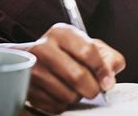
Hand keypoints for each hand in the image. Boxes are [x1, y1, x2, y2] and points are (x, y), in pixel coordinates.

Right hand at [0, 23, 125, 113]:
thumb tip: (109, 78)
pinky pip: (55, 105)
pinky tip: (62, 93)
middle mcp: (43, 48)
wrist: (32, 59)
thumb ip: (108, 58)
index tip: (107, 81)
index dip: (102, 70)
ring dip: (78, 96)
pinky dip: (64, 103)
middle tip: (94, 90)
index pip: (88, 52)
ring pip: (67, 94)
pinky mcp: (27, 89)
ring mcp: (32, 69)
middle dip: (92, 88)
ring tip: (75, 88)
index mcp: (61, 33)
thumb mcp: (90, 46)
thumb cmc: (67, 52)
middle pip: (77, 76)